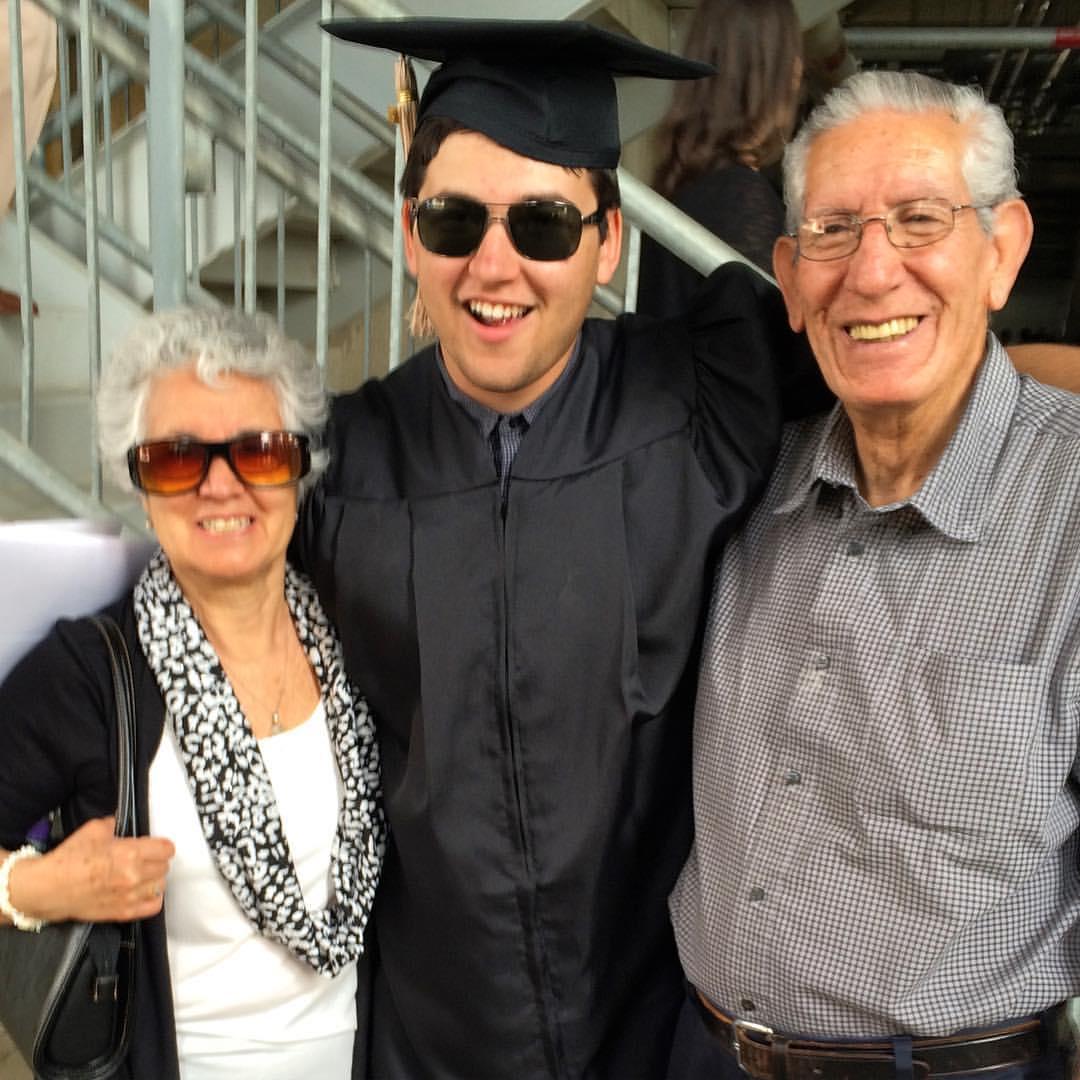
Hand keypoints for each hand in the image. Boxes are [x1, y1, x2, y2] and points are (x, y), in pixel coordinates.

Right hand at [8, 816, 175, 923]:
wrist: (48, 888)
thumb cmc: (68, 860)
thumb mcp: (93, 830)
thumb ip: (113, 824)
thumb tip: (119, 823)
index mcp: (130, 853)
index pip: (166, 849)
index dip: (162, 846)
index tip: (157, 846)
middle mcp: (134, 875)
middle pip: (164, 868)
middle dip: (157, 861)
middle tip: (146, 860)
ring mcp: (129, 896)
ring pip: (160, 886)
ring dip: (154, 879)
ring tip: (142, 876)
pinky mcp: (122, 913)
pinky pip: (152, 907)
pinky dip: (152, 899)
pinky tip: (143, 892)